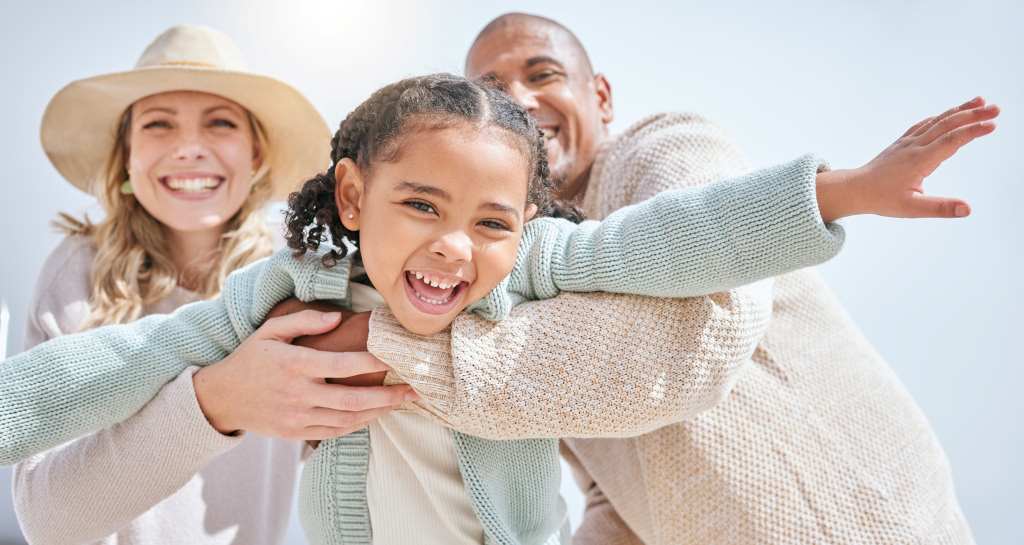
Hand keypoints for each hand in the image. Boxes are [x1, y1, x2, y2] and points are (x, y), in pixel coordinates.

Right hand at [193, 309, 414, 439]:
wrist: (223, 397)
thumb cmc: (251, 358)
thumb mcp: (271, 330)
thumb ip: (305, 321)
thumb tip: (338, 317)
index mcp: (295, 364)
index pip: (343, 365)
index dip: (373, 363)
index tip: (396, 358)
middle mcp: (299, 393)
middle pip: (353, 400)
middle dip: (389, 397)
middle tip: (416, 391)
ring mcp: (298, 417)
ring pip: (348, 420)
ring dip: (379, 413)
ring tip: (402, 403)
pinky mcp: (297, 433)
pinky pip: (334, 431)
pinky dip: (358, 425)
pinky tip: (375, 415)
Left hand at [816, 96, 998, 221]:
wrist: (855, 189)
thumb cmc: (881, 199)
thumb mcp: (911, 208)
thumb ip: (940, 207)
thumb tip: (967, 209)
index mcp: (919, 160)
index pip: (951, 141)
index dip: (972, 131)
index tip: (992, 124)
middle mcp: (915, 146)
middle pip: (947, 125)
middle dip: (973, 115)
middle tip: (996, 109)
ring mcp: (908, 142)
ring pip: (936, 121)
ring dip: (959, 110)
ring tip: (980, 102)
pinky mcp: (902, 143)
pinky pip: (924, 125)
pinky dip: (940, 117)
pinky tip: (948, 114)